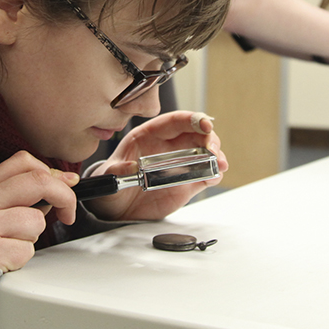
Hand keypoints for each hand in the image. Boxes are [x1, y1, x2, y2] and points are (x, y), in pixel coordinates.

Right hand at [0, 150, 78, 272]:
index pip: (22, 161)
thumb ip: (17, 195)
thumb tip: (63, 185)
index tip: (67, 184)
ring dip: (32, 236)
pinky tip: (3, 258)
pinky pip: (27, 250)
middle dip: (64, 197)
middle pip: (39, 182)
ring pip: (36, 221)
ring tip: (10, 243)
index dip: (52, 171)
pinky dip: (21, 257)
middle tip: (67, 213)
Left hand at [84, 111, 227, 221]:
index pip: (175, 121)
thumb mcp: (110, 177)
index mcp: (150, 135)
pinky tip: (215, 175)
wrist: (117, 208)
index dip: (192, 119)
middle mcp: (169, 146)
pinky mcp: (187, 182)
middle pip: (196, 134)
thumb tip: (130, 167)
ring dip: (216, 155)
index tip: (205, 125)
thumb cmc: (113, 185)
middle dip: (210, 138)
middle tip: (213, 150)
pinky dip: (214, 173)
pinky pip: (206, 173)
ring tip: (219, 164)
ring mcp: (180, 163)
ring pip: (205, 152)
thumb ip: (117, 171)